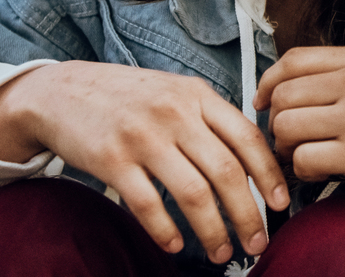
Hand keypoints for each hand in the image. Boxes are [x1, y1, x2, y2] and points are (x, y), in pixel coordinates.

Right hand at [0, 61, 289, 263]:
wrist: (62, 91)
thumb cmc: (129, 97)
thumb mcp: (177, 92)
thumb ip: (212, 118)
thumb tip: (254, 159)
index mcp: (198, 95)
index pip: (247, 137)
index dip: (269, 174)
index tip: (281, 203)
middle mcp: (175, 113)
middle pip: (226, 171)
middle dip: (248, 214)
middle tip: (257, 242)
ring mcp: (143, 136)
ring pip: (193, 193)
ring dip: (213, 231)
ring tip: (222, 253)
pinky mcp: (111, 160)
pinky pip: (148, 204)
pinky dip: (165, 231)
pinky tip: (175, 245)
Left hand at [254, 44, 344, 276]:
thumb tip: (294, 89)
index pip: (294, 59)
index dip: (268, 81)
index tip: (261, 100)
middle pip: (283, 96)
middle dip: (278, 123)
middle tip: (291, 142)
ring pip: (285, 127)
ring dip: (288, 149)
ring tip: (310, 159)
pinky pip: (302, 160)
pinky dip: (304, 173)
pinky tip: (324, 174)